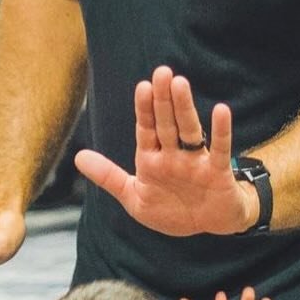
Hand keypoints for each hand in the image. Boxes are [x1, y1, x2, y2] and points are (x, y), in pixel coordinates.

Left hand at [73, 65, 254, 235]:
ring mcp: (196, 162)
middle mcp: (173, 155)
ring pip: (189, 130)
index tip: (143, 86)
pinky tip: (222, 110)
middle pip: (167, 123)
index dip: (144, 108)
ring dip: (184, 108)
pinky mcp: (217, 173)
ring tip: (180, 84)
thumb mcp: (134, 196)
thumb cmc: (171, 210)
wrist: (207, 227)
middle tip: (162, 72)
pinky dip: (221, 131)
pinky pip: (221, 150)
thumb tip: (77, 157)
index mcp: (152, 159)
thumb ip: (107, 176)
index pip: (146, 128)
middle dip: (163, 99)